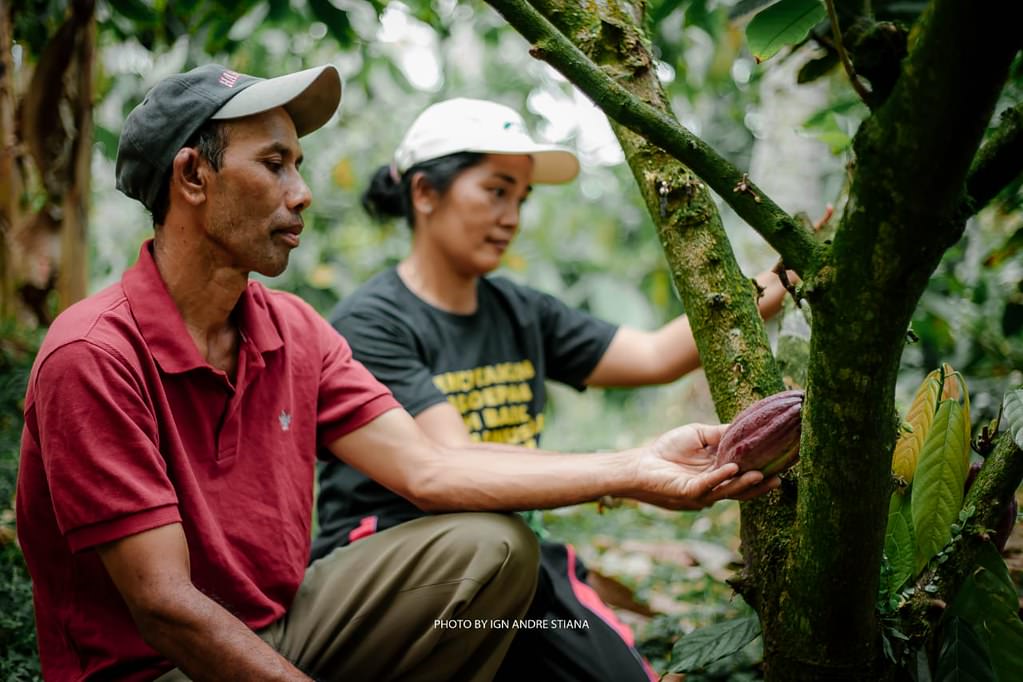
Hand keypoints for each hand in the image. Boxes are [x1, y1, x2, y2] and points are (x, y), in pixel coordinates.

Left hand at [625, 423, 780, 509]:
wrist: (641, 462)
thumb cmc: (668, 449)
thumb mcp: (699, 435)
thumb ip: (721, 434)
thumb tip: (744, 427)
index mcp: (718, 475)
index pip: (744, 476)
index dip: (761, 472)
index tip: (781, 466)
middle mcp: (713, 487)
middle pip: (741, 489)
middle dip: (760, 485)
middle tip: (779, 477)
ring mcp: (701, 492)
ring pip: (727, 491)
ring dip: (744, 483)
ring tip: (762, 475)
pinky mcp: (687, 492)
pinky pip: (706, 486)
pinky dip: (719, 477)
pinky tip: (731, 469)